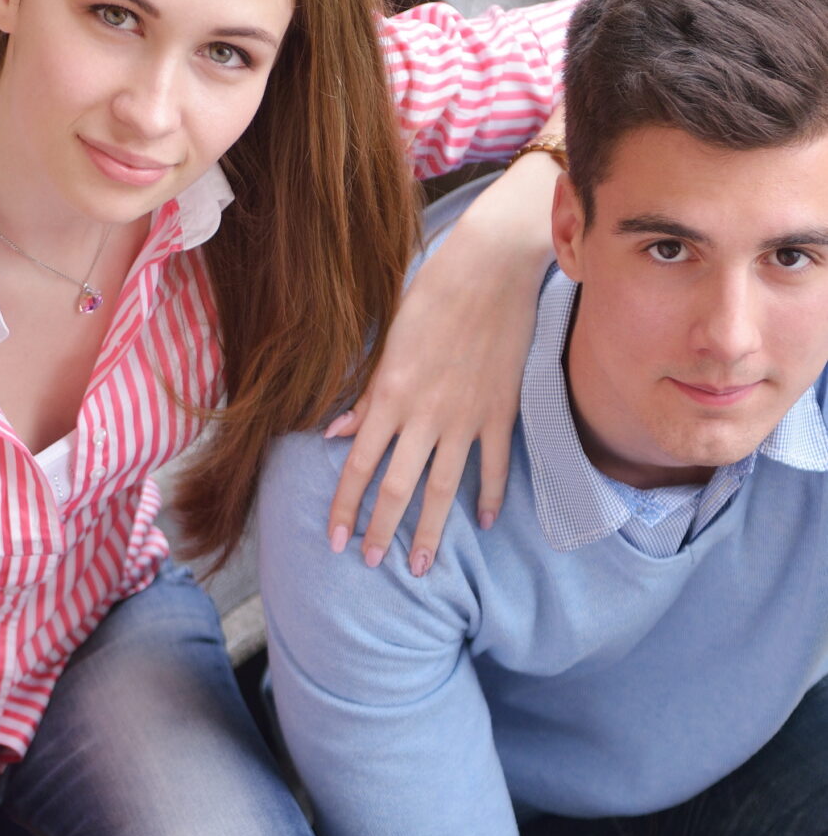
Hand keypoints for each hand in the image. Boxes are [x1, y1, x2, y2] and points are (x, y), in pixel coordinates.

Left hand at [326, 147, 558, 573]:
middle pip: (398, 488)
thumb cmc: (432, 296)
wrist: (492, 268)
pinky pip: (494, 465)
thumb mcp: (388, 343)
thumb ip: (365, 395)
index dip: (344, 507)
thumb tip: (336, 436)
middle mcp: (424, 416)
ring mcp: (466, 418)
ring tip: (420, 566)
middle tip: (370, 563)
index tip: (334, 540)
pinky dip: (491, 496)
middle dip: (381, 531)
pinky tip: (486, 523)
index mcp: (389, 397)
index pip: (357, 467)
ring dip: (430, 531)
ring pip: (444, 488)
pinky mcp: (501, 411)